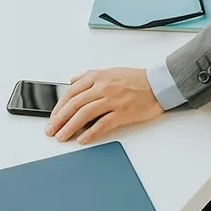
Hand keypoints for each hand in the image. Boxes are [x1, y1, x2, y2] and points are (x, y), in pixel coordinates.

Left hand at [46, 67, 164, 144]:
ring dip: (70, 127)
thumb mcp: (110, 71)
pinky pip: (102, 124)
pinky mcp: (123, 113)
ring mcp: (113, 100)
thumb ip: (89, 76)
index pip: (71, 92)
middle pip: (74, 104)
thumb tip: (72, 81)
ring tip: (62, 137)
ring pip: (84, 114)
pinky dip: (90, 133)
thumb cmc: (136, 79)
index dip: (59, 106)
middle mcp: (103, 87)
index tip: (53, 117)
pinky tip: (82, 139)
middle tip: (51, 130)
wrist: (159, 83)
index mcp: (98, 76)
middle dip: (59, 119)